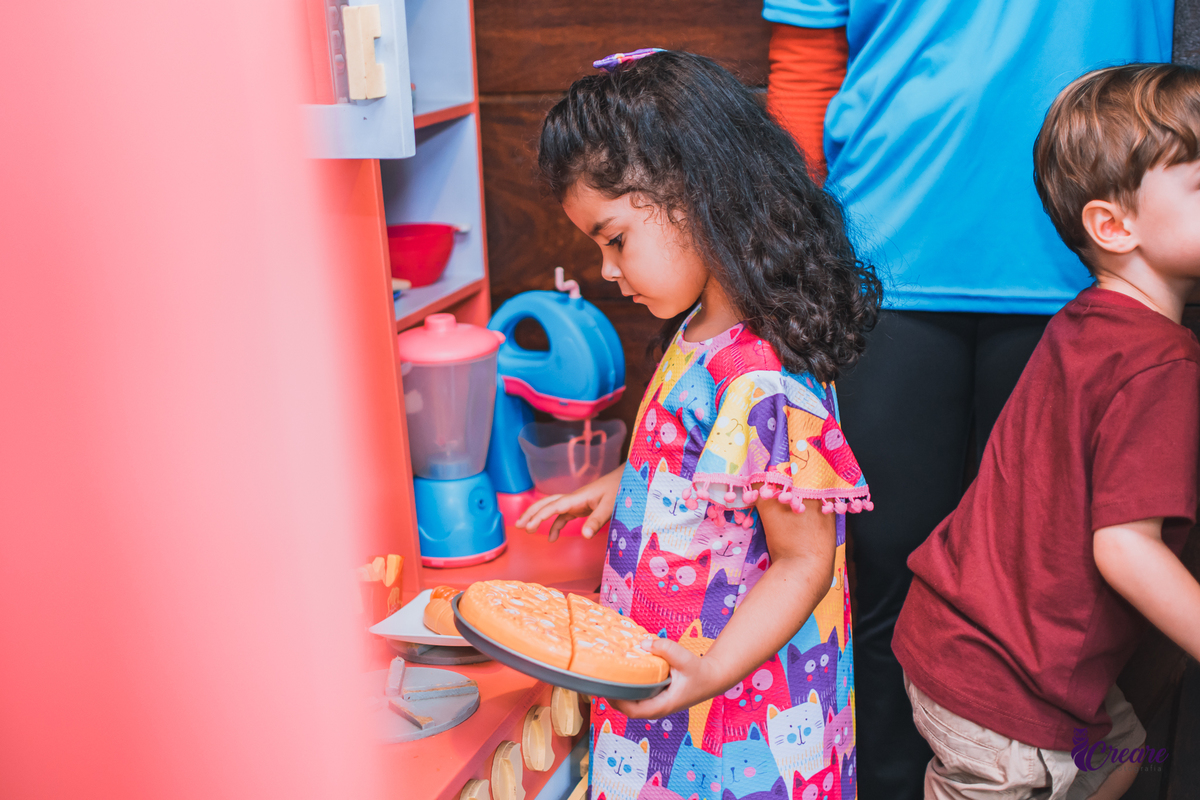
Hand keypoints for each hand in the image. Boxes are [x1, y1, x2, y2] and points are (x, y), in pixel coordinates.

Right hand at [513, 465, 623, 541]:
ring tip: (526, 529)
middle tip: (519, 526)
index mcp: (577, 497)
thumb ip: (596, 521)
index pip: (554, 506)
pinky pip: (562, 516)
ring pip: (551, 508)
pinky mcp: (580, 507)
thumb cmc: (619, 489)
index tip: (529, 527)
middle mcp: (573, 498)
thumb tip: (585, 536)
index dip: (540, 516)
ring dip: (538, 517)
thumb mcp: (610, 507)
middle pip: (546, 503)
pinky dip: (555, 526)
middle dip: (531, 513)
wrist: (627, 478)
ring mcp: (575, 502)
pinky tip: (552, 538)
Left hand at [610, 639, 727, 718]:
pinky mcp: (656, 697)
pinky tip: (622, 675)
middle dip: (613, 697)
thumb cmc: (699, 672)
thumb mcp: (684, 659)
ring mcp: (656, 704)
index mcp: (663, 705)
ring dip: (619, 693)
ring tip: (606, 677)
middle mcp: (658, 708)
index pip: (635, 710)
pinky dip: (628, 689)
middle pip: (628, 709)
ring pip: (632, 704)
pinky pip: (637, 697)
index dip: (619, 702)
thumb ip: (666, 649)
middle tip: (600, 680)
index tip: (606, 689)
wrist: (712, 678)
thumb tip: (644, 643)